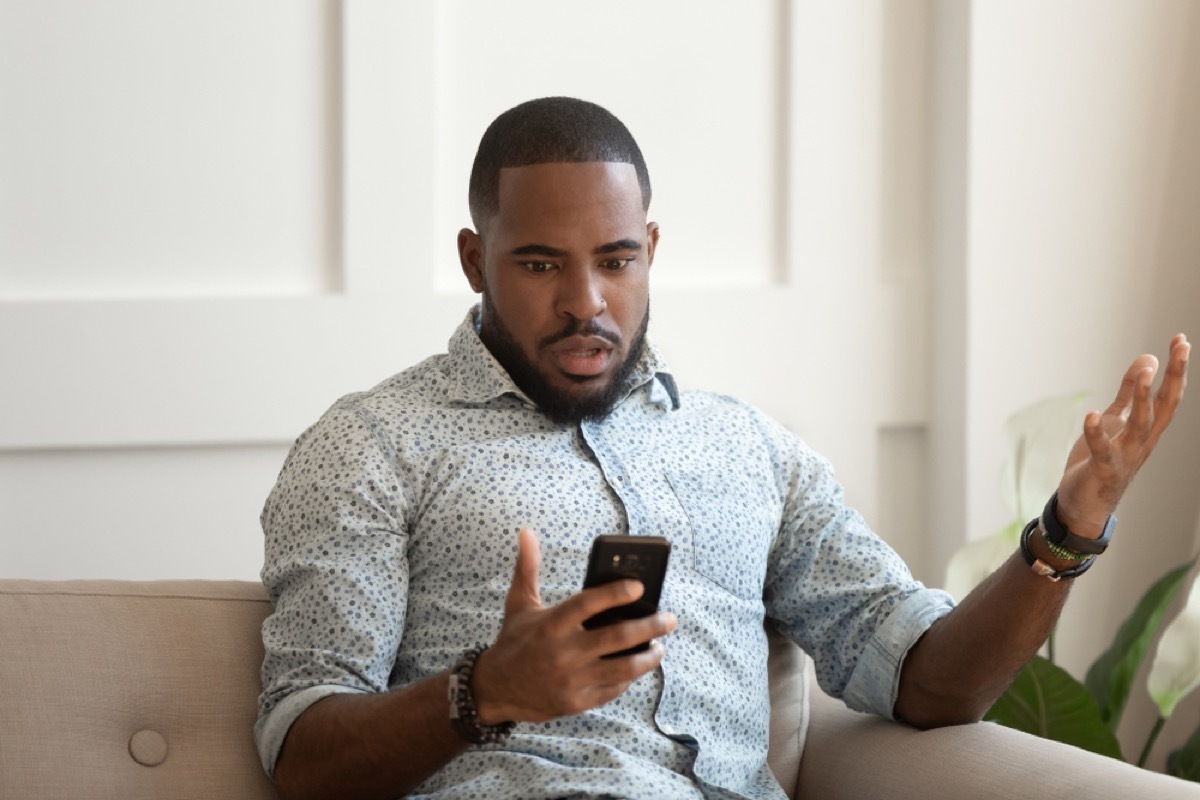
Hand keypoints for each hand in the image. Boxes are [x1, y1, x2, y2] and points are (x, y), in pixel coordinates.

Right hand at [471, 528, 676, 723]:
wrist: (496, 690)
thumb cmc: (513, 641)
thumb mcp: (519, 604)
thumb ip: (528, 568)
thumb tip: (527, 532)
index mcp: (550, 625)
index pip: (588, 604)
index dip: (616, 593)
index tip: (640, 587)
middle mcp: (562, 652)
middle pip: (616, 638)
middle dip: (650, 627)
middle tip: (670, 619)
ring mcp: (571, 680)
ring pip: (622, 668)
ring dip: (648, 657)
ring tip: (659, 646)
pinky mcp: (577, 702)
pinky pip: (613, 689)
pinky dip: (629, 678)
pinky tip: (637, 666)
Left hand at [1056, 334, 1189, 535]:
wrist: (1084, 505)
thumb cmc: (1101, 461)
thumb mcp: (1116, 420)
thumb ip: (1129, 393)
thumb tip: (1147, 360)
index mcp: (1147, 429)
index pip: (1168, 394)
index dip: (1177, 368)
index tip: (1181, 340)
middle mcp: (1142, 442)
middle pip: (1164, 406)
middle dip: (1174, 376)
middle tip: (1180, 347)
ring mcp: (1125, 456)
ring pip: (1141, 426)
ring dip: (1143, 399)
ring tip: (1145, 372)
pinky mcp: (1103, 470)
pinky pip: (1101, 450)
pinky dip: (1096, 433)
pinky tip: (1091, 415)